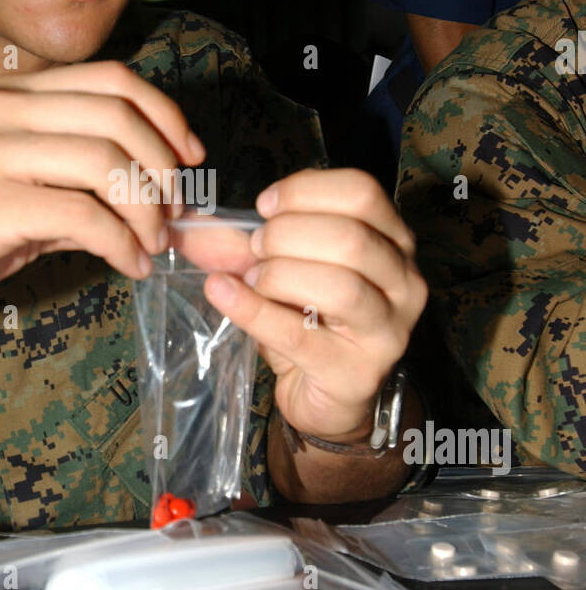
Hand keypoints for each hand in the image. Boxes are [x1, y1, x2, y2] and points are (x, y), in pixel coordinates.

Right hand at [0, 60, 203, 322]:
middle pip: (117, 116)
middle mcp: (1, 112)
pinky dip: (119, 243)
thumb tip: (149, 199)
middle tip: (174, 213)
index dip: (165, 114)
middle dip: (163, 168)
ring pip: (104, 163)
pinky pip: (79, 216)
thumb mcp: (12, 187)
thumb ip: (76, 183)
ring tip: (152, 244)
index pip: (111, 79)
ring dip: (146, 211)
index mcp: (11, 97)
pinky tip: (127, 263)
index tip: (190, 156)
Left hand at [201, 169, 427, 442]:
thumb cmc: (314, 323)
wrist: (329, 398)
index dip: (304, 190)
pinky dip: (253, 310)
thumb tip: (186, 224)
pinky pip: (299, 334)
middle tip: (254, 250)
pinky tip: (223, 294)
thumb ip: (242, 243)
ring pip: (338, 285)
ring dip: (278, 274)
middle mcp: (404, 282)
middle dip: (287, 235)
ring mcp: (388, 331)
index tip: (264, 207)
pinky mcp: (358, 373)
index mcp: (394, 241)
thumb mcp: (286, 270)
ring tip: (251, 280)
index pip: (362, 192)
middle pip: (350, 236)